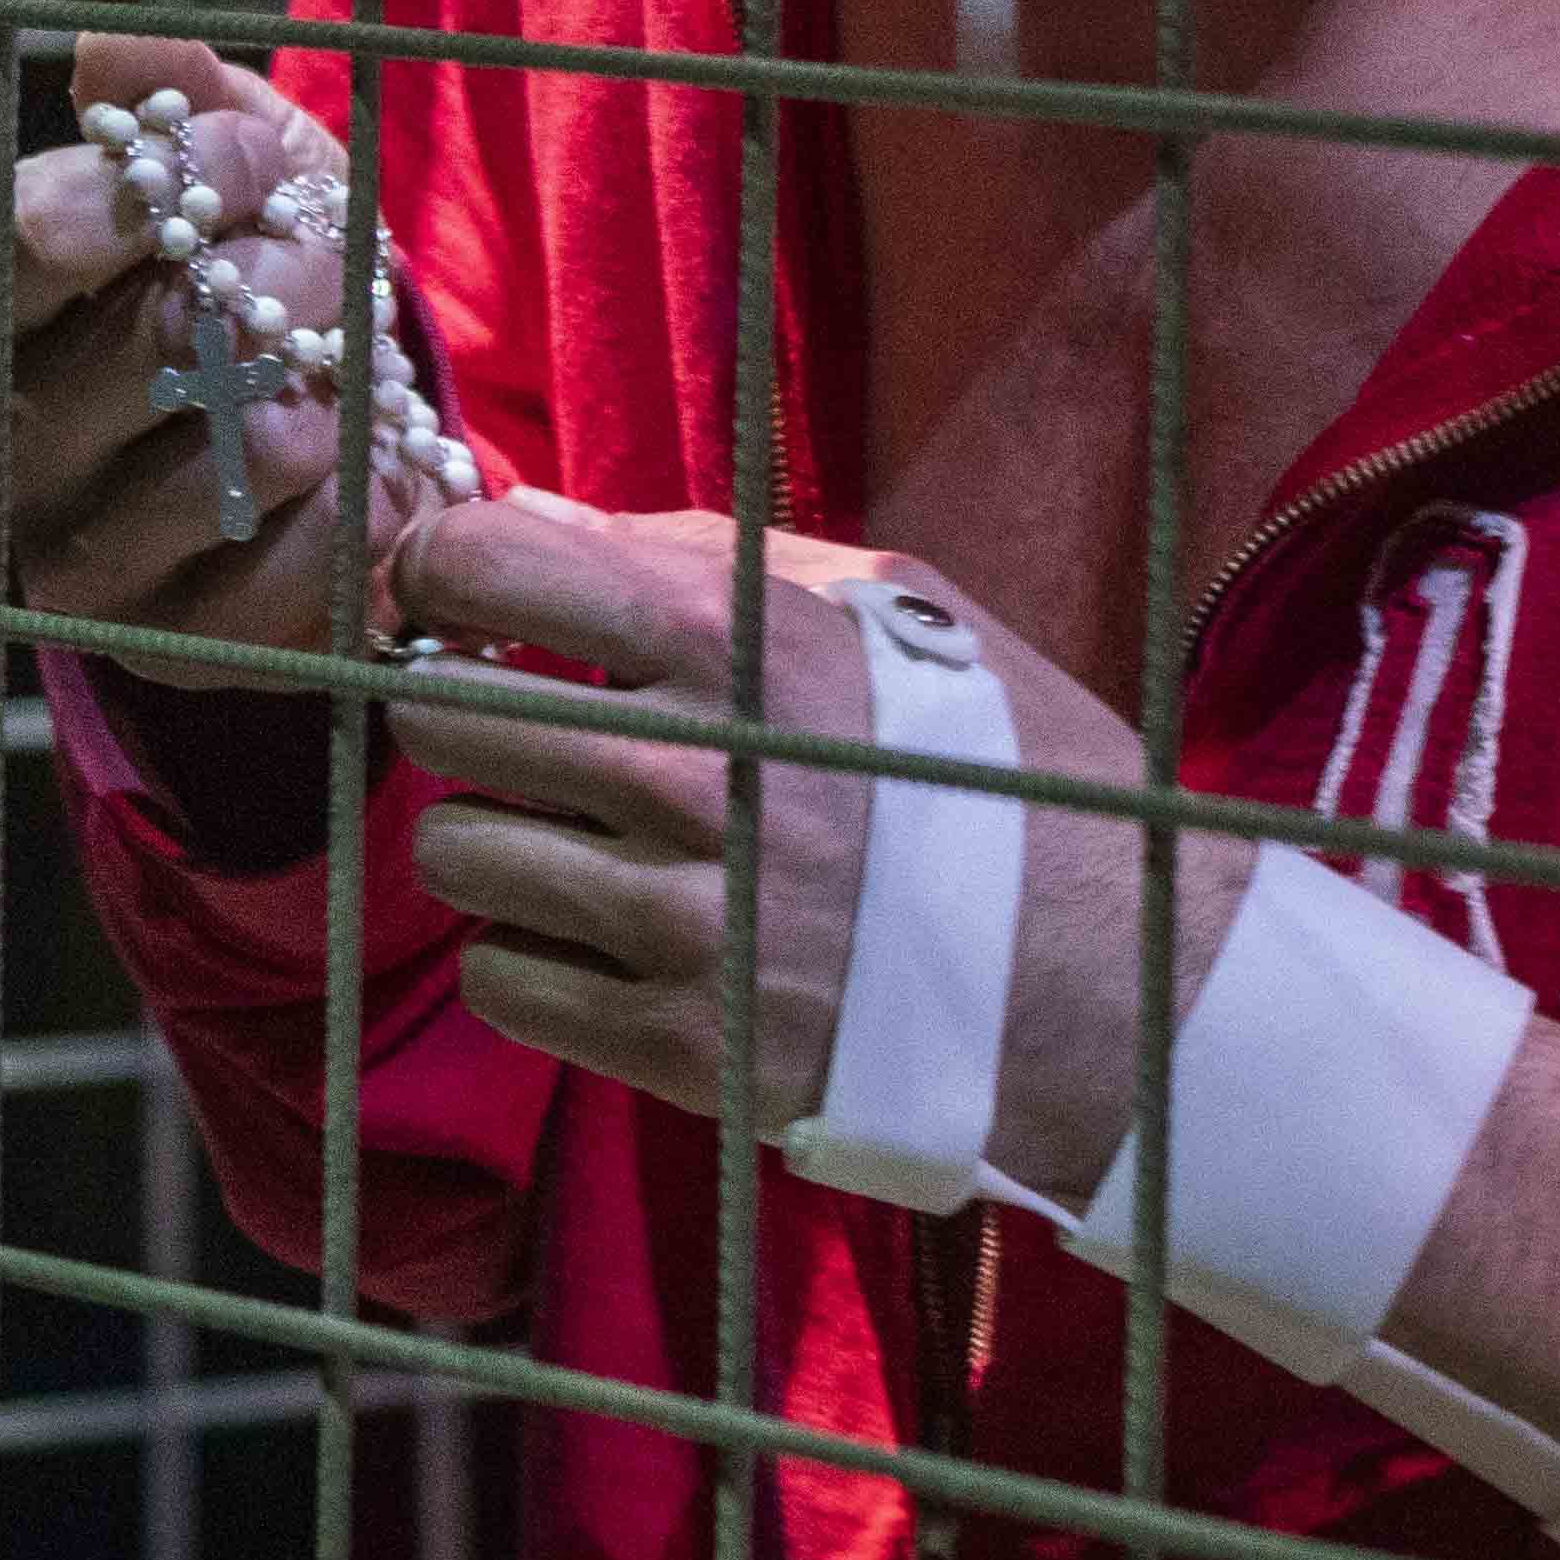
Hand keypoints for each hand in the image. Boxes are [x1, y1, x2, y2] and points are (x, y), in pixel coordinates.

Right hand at [0, 32, 445, 678]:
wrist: (345, 436)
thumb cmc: (266, 279)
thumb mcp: (242, 165)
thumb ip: (179, 99)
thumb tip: (113, 56)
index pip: (6, 251)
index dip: (135, 195)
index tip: (242, 165)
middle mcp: (6, 445)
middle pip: (147, 342)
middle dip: (281, 284)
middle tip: (332, 271)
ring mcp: (75, 561)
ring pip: (228, 458)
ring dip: (326, 399)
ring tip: (343, 379)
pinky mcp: (170, 652)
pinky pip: (285, 574)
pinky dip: (356, 512)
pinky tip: (361, 481)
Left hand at [381, 498, 1239, 1194]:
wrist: (1121, 986)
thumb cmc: (1007, 772)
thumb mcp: (890, 611)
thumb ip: (699, 556)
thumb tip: (527, 514)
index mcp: (741, 643)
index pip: (486, 566)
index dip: (438, 570)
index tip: (449, 594)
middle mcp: (692, 775)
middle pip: (439, 713)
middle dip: (461, 707)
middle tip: (522, 724)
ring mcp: (681, 920)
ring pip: (455, 854)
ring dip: (499, 842)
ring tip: (590, 839)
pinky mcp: (680, 1044)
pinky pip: (504, 981)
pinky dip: (536, 959)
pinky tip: (616, 937)